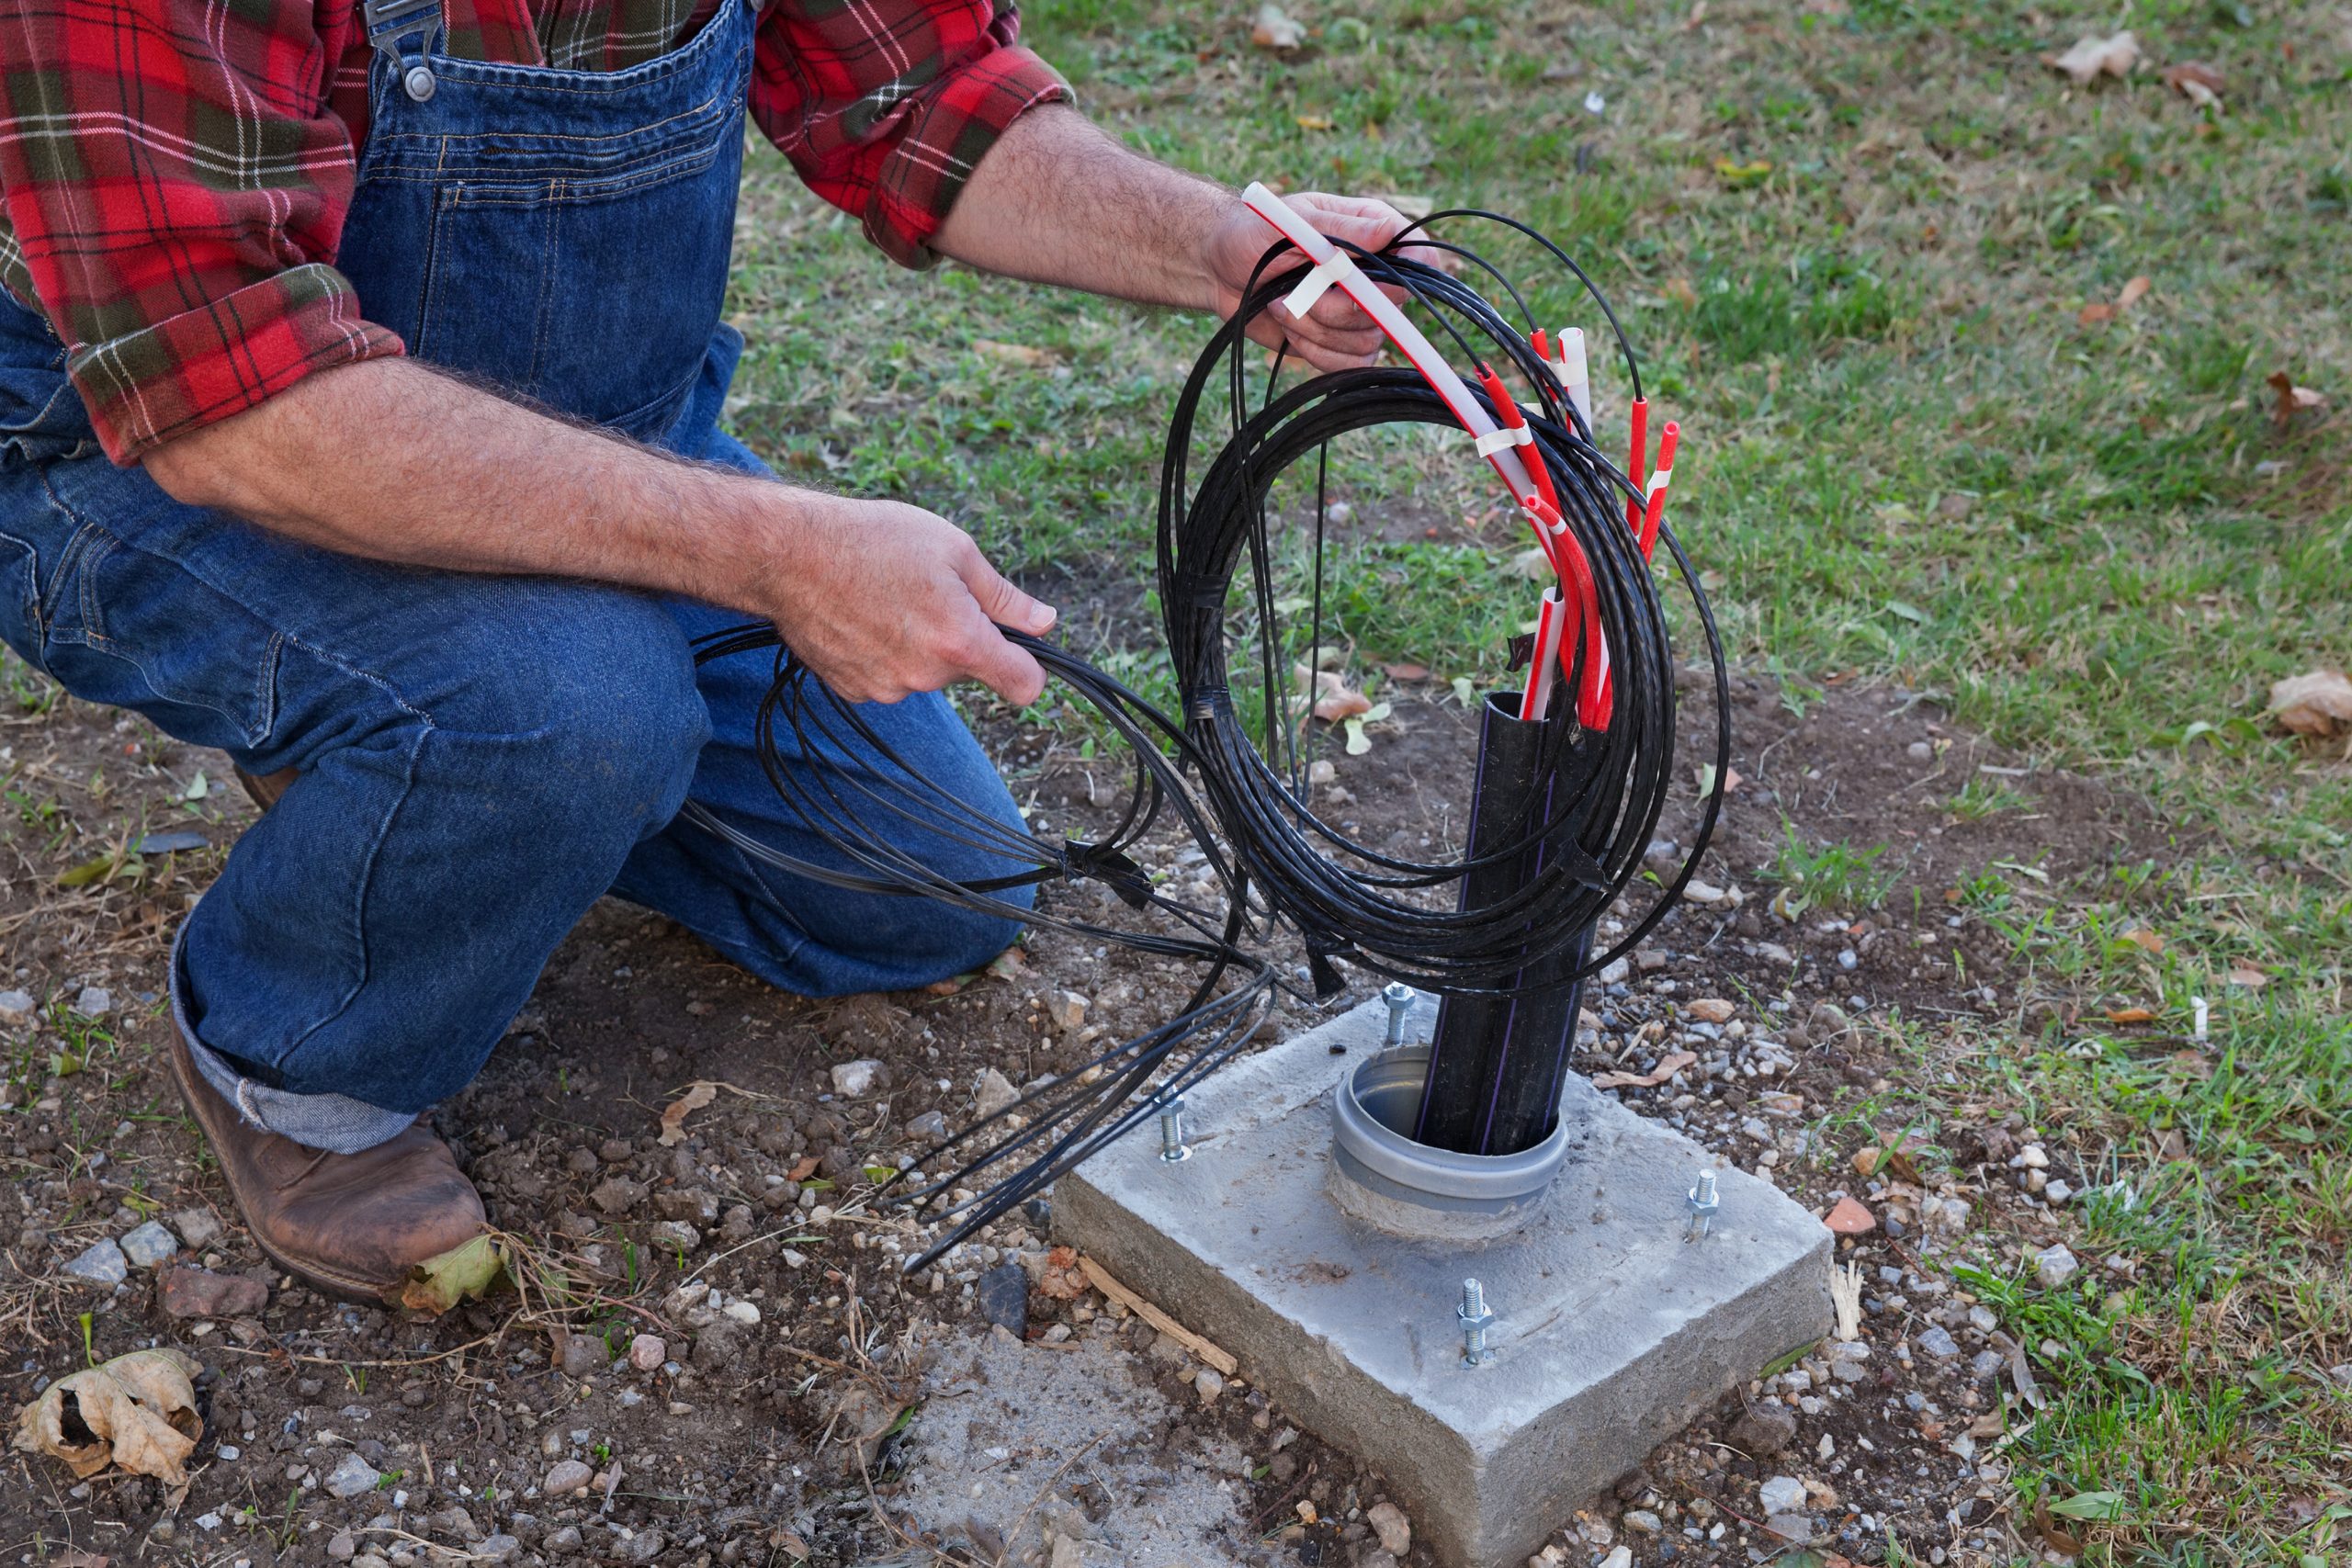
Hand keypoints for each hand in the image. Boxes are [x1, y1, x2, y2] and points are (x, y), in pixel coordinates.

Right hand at [765, 496, 1056, 705]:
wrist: (788, 554)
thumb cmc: (873, 540)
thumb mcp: (955, 551)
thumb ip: (1005, 597)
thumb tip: (1045, 621)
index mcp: (960, 642)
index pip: (1024, 686)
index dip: (1031, 668)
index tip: (1021, 650)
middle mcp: (925, 676)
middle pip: (967, 668)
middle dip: (960, 636)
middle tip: (928, 591)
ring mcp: (886, 688)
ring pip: (924, 671)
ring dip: (918, 644)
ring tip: (886, 598)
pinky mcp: (852, 690)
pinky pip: (887, 676)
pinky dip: (882, 652)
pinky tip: (861, 615)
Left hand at [1202, 192, 1442, 371]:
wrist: (1218, 269)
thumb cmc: (1254, 233)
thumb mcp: (1295, 221)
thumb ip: (1342, 229)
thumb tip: (1389, 230)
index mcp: (1372, 233)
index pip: (1419, 254)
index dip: (1413, 271)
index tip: (1380, 282)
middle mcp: (1374, 275)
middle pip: (1390, 309)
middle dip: (1338, 308)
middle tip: (1298, 290)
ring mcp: (1360, 313)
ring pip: (1366, 341)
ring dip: (1315, 328)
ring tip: (1283, 304)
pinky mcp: (1340, 343)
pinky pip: (1349, 365)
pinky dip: (1315, 351)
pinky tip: (1290, 328)